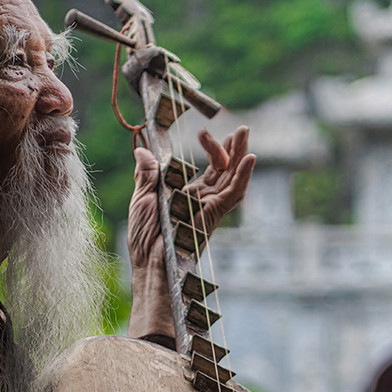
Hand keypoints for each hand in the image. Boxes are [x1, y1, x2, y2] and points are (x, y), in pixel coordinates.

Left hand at [125, 129, 256, 340]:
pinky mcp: (214, 215)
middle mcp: (202, 202)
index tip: (205, 132)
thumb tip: (142, 150)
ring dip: (240, 155)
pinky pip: (233, 194)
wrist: (150, 262)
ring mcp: (210, 208)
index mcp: (186, 197)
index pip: (207, 172)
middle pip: (224, 171)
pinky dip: (243, 176)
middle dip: (232, 149)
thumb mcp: (141, 199)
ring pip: (231, 178)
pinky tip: (250, 158)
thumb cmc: (143, 238)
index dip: (211, 151)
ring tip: (244, 133)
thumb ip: (146, 174)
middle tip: (241, 130)